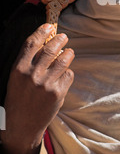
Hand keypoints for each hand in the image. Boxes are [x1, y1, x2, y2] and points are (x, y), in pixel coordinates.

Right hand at [0, 23, 73, 153]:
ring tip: (69, 52)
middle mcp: (32, 75)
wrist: (22, 126)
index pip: (31, 43)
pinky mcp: (57, 93)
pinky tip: (65, 73)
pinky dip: (68, 72)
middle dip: (59, 40)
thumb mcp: (16, 79)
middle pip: (50, 49)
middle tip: (64, 37)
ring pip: (63, 60)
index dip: (41, 32)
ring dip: (68, 53)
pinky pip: (68, 75)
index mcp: (18, 69)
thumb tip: (44, 43)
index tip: (49, 26)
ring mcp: (46, 84)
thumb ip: (28, 63)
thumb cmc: (18, 100)